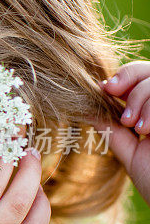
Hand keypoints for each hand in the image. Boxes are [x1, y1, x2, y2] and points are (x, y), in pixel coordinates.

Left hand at [89, 60, 149, 206]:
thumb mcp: (128, 150)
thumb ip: (109, 127)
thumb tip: (81, 106)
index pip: (141, 73)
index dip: (124, 76)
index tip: (106, 89)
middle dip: (132, 85)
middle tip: (124, 117)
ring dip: (143, 100)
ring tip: (139, 129)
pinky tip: (149, 131)